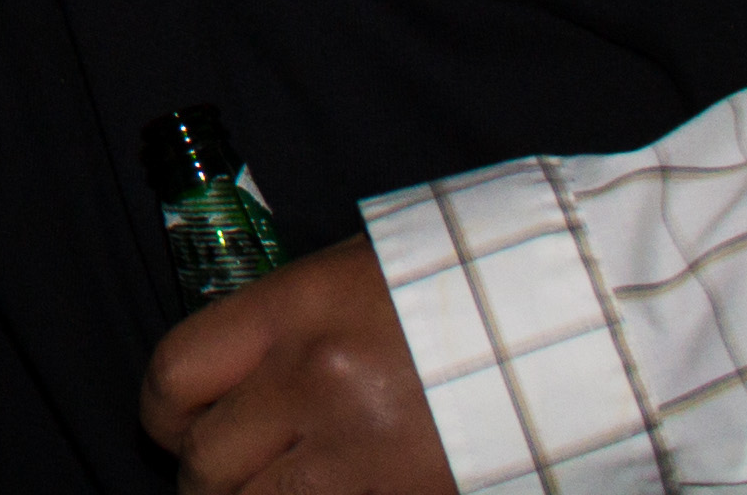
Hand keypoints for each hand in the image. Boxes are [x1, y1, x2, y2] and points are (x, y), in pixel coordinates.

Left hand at [139, 238, 454, 494]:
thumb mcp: (360, 274)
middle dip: (207, 477)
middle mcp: (315, 383)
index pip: (175, 373)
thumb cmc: (470, 283)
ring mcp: (360, 455)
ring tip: (275, 491)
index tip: (178, 424)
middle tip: (230, 473)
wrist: (582, 326)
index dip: (165, 412)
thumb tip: (234, 371)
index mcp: (297, 310)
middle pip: (206, 463)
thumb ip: (287, 324)